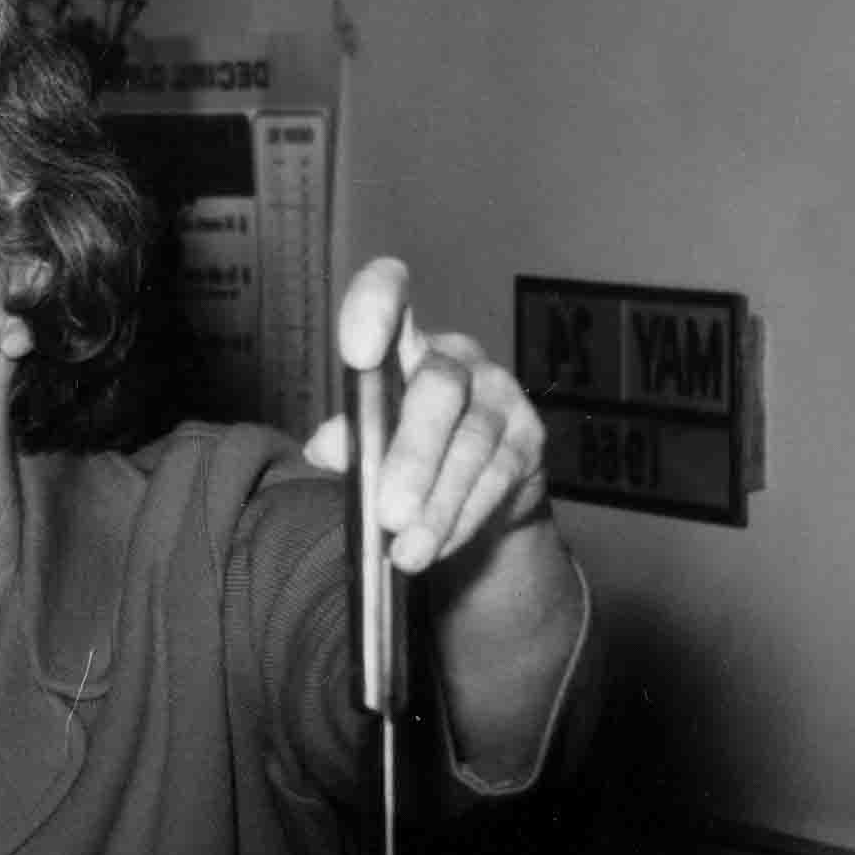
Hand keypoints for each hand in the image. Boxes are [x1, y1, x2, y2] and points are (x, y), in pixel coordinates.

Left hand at [303, 258, 551, 572]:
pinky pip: (497, 478)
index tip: (356, 347)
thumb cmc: (405, 458)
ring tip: (406, 552)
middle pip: (438, 390)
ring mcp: (499, 396)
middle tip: (387, 513)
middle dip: (411, 457)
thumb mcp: (368, 447)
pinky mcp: (529, 437)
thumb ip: (349, 440)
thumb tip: (325, 445)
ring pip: (472, 445)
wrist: (475, 503)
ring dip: (438, 505)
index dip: (375, 307)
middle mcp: (457, 361)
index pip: (390, 302)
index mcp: (403, 350)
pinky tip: (437, 546)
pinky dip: (462, 518)